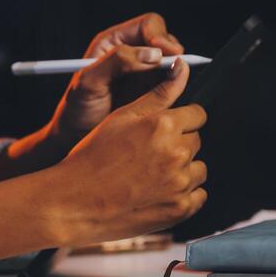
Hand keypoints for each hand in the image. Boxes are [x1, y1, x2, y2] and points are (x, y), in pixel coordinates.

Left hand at [0, 13, 184, 177]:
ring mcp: (145, 73)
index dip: (160, 35)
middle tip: (177, 68)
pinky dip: (178, 87)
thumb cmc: (77, 109)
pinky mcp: (153, 92)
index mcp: (114, 42)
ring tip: (173, 83)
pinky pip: (173, 83)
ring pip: (173, 61)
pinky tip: (172, 96)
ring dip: (177, 70)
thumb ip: (117, 61)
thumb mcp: (89, 81)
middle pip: (165, 40)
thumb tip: (152, 55)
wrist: (76, 138)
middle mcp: (132, 53)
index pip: (147, 25)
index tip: (164, 54)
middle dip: (173, 51)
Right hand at [45, 57, 206, 244]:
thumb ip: (160, 92)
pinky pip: (198, 196)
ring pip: (199, 169)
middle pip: (197, 141)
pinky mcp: (180, 209)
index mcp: (164, 125)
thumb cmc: (94, 156)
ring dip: (183, 170)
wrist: (76, 203)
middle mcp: (176, 153)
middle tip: (150, 154)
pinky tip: (159, 192)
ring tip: (152, 174)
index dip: (181, 120)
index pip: (197, 115)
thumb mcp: (123, 117)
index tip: (164, 130)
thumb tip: (183, 66)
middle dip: (180, 144)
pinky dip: (184, 195)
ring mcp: (180, 184)